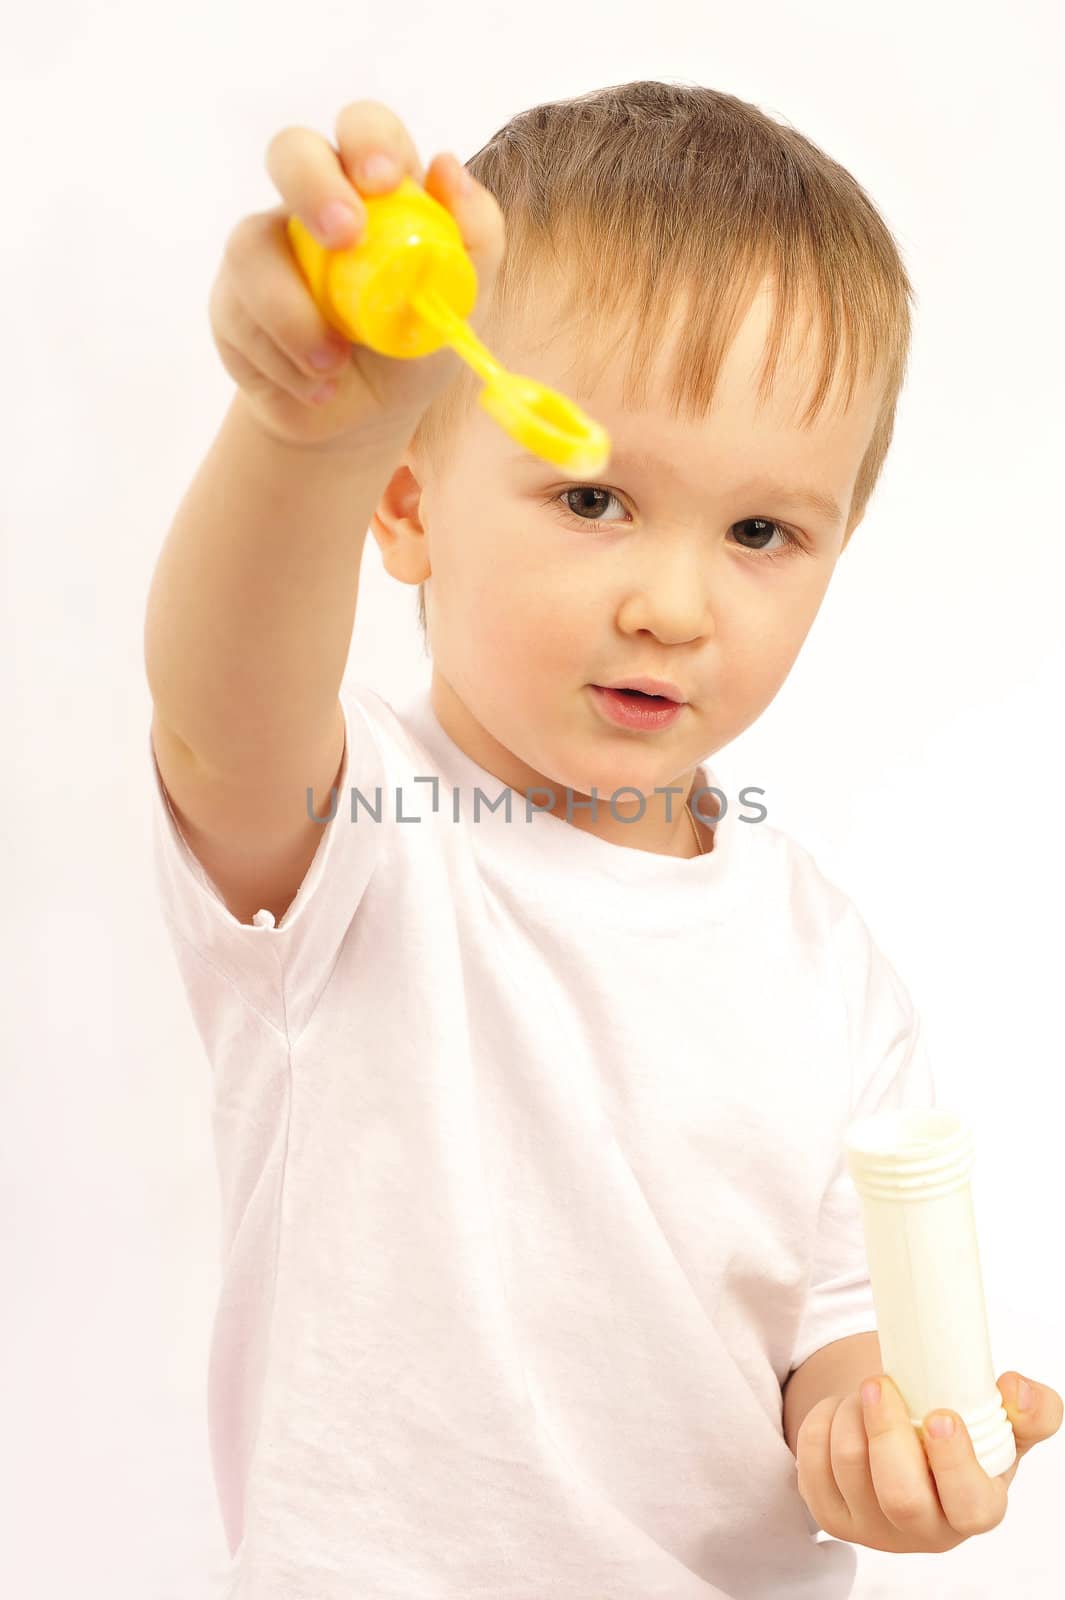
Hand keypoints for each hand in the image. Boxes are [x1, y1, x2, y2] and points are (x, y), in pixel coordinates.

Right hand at [208, 99, 504, 450]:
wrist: (363, 418)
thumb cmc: (412, 350)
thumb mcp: (458, 306)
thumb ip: (475, 239)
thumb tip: (447, 169)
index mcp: (374, 194)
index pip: (364, 130)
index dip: (369, 141)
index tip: (384, 183)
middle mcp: (312, 206)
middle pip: (291, 151)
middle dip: (313, 186)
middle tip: (344, 238)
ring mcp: (264, 250)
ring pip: (252, 249)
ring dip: (294, 317)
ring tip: (333, 366)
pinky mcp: (230, 301)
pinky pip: (239, 317)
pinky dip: (284, 363)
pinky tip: (316, 388)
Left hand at [795, 1370, 1062, 1551]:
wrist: (905, 1438)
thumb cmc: (956, 1432)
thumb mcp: (1000, 1423)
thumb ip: (1029, 1410)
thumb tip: (1017, 1390)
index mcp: (974, 1509)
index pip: (970, 1506)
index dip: (953, 1464)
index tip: (939, 1416)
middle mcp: (924, 1529)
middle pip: (900, 1497)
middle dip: (885, 1434)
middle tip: (880, 1385)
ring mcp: (871, 1527)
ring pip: (848, 1470)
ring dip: (850, 1414)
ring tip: (867, 1390)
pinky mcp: (830, 1514)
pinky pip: (811, 1463)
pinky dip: (821, 1420)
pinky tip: (842, 1410)